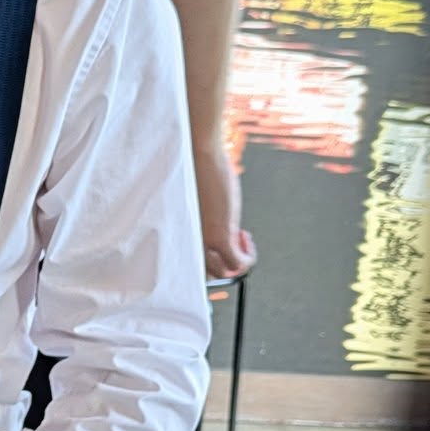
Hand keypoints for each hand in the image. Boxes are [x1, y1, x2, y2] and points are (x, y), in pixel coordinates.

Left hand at [194, 141, 254, 281]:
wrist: (199, 155)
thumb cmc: (196, 173)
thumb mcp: (200, 206)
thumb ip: (206, 223)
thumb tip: (220, 232)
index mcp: (181, 237)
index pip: (190, 268)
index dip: (210, 261)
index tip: (221, 244)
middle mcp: (190, 243)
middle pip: (207, 275)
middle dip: (225, 263)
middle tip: (236, 242)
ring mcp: (204, 242)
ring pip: (224, 273)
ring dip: (238, 260)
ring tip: (241, 237)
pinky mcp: (219, 236)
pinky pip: (238, 264)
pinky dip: (248, 258)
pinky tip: (245, 236)